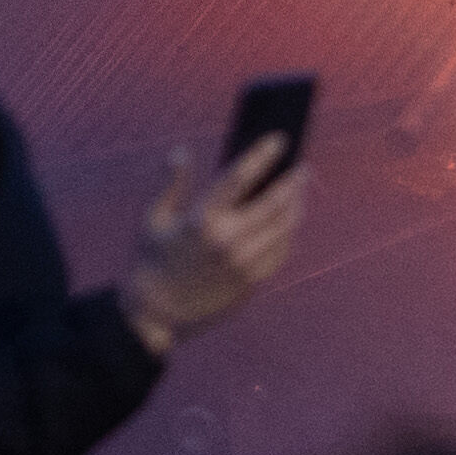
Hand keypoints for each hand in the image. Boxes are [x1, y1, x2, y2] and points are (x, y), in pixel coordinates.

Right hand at [129, 134, 306, 351]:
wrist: (157, 314)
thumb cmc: (152, 262)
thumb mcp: (155, 219)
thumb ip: (173, 184)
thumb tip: (182, 152)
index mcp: (202, 219)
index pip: (240, 177)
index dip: (263, 155)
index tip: (279, 139)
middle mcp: (228, 240)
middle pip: (274, 202)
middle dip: (293, 182)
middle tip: (303, 168)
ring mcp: (243, 263)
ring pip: (283, 228)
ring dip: (296, 206)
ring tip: (300, 192)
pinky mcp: (251, 281)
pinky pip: (280, 252)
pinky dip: (289, 234)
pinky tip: (289, 223)